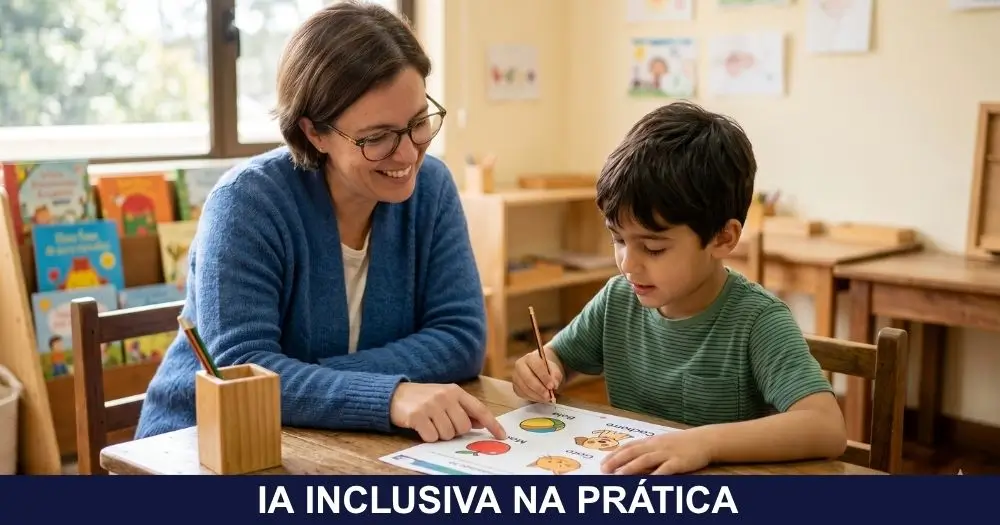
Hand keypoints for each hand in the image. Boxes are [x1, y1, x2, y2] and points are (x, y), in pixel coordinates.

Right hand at [389, 382, 506, 441]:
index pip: (479, 409)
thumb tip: (481, 423)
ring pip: (448, 434)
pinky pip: (432, 437)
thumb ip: (463, 409)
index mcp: (455, 391)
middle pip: (463, 427)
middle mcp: (445, 396)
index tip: (502, 436)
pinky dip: (428, 436)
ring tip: (430, 423)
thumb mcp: (445, 398)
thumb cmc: (423, 399)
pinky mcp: (418, 415)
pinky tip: (421, 427)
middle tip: (442, 423)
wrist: (394, 395)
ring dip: (440, 434)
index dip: (492, 424)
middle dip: (454, 431)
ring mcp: (431, 405)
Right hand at [511, 350, 562, 402]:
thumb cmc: (546, 369)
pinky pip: (523, 394)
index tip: (552, 386)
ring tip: (546, 398)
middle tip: (548, 396)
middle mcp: (519, 366)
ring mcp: (515, 377)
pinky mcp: (515, 387)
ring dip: (537, 395)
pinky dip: (533, 398)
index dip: (544, 377)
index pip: (536, 366)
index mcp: (530, 358)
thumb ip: (555, 376)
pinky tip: (540, 398)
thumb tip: (554, 385)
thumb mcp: (554, 369)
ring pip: (525, 388)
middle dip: (539, 389)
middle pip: (528, 378)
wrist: (537, 371)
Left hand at [601, 431, 711, 474]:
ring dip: (630, 468)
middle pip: (633, 452)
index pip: (628, 447)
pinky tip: (647, 481)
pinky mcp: (678, 462)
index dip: (614, 454)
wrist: (704, 440)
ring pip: (645, 460)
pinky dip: (656, 475)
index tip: (602, 463)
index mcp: (650, 441)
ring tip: (618, 475)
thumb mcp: (661, 442)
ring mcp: (667, 453)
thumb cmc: (681, 443)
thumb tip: (629, 457)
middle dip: (617, 461)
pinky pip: (665, 469)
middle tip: (604, 469)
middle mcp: (656, 446)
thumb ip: (646, 449)